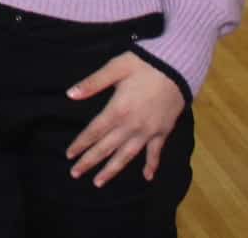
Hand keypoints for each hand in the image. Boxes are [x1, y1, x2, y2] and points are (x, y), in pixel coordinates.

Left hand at [64, 51, 185, 185]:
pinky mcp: (163, 131)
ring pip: (127, 155)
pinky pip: (155, 152)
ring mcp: (148, 131)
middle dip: (90, 162)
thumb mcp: (115, 68)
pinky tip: (147, 177)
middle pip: (107, 147)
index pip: (94, 132)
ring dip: (112, 170)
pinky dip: (151, 165)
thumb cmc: (144, 64)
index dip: (81, 144)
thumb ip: (92, 83)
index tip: (69, 155)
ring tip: (99, 182)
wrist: (177, 67)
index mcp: (117, 110)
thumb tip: (69, 94)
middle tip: (75, 174)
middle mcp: (131, 126)